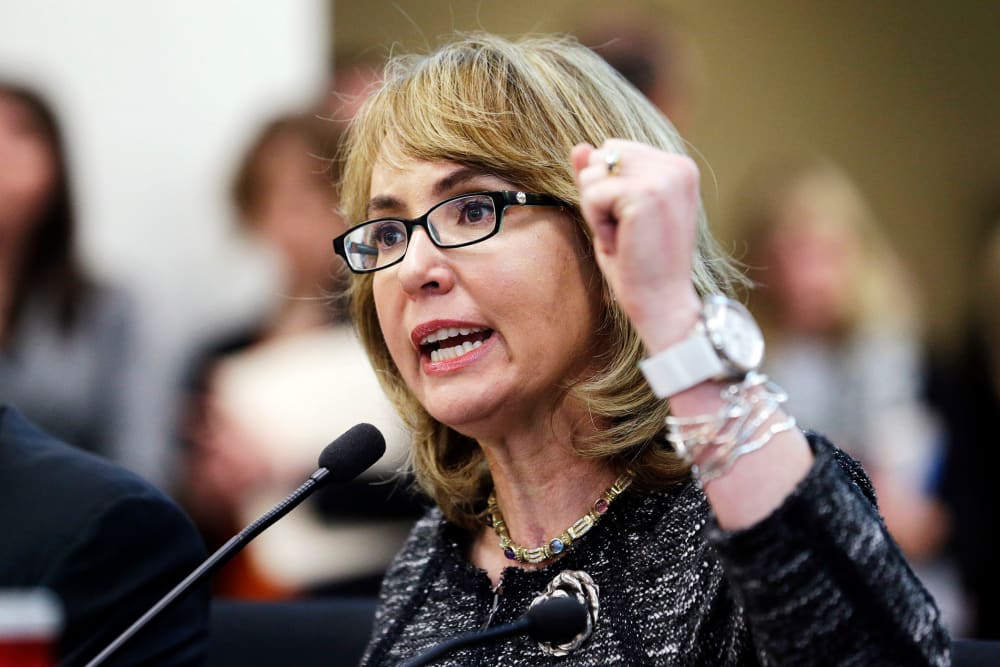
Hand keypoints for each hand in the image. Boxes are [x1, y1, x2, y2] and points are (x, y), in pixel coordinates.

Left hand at [571, 139, 701, 352]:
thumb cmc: (639, 266)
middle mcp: (677, 166)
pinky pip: (593, 194)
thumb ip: (601, 179)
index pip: (616, 149)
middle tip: (624, 231)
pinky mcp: (646, 194)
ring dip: (597, 209)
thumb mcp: (615, 215)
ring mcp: (665, 177)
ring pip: (595, 171)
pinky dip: (597, 222)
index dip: (608, 188)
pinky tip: (620, 243)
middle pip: (604, 153)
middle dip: (600, 193)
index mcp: (678, 167)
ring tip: (623, 236)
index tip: (631, 223)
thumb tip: (579, 147)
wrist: (662, 304)